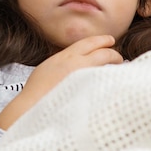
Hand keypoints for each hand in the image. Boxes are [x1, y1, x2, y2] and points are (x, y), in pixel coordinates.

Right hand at [0, 35, 122, 129]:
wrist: (30, 109)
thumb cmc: (36, 94)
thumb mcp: (47, 70)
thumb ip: (62, 64)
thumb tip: (77, 63)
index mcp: (63, 57)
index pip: (87, 43)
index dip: (100, 41)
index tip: (109, 41)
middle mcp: (74, 64)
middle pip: (100, 51)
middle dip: (112, 52)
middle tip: (119, 57)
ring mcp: (81, 77)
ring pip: (104, 65)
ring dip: (113, 65)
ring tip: (119, 70)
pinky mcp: (86, 91)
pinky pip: (103, 81)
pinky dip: (109, 79)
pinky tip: (112, 84)